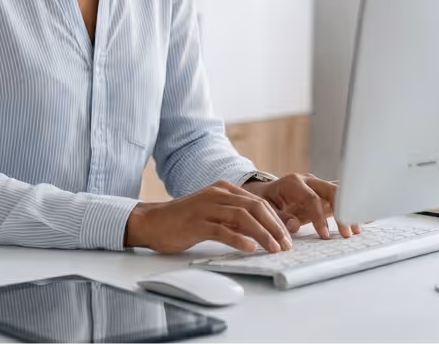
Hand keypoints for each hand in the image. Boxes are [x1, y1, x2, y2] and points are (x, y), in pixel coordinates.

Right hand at [124, 180, 293, 253]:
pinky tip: (250, 248)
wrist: (152, 221)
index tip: (287, 236)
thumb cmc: (184, 220)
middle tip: (286, 244)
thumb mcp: (214, 213)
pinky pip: (222, 230)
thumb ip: (234, 218)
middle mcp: (217, 193)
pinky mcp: (196, 222)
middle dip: (275, 226)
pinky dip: (239, 239)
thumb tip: (260, 231)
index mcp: (224, 189)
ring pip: (243, 217)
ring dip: (262, 233)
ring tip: (274, 248)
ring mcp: (207, 207)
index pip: (258, 201)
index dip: (276, 219)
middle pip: (255, 206)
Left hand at [242, 173, 361, 239]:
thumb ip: (278, 216)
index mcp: (293, 183)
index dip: (319, 218)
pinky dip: (351, 207)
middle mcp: (309, 181)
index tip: (325, 236)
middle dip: (342, 211)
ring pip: (340, 194)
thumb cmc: (264, 199)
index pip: (312, 199)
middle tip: (349, 233)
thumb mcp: (265, 207)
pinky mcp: (324, 194)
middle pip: (332, 191)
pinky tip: (366, 216)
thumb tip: (293, 225)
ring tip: (358, 230)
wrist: (264, 190)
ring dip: (350, 210)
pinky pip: (341, 198)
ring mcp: (319, 186)